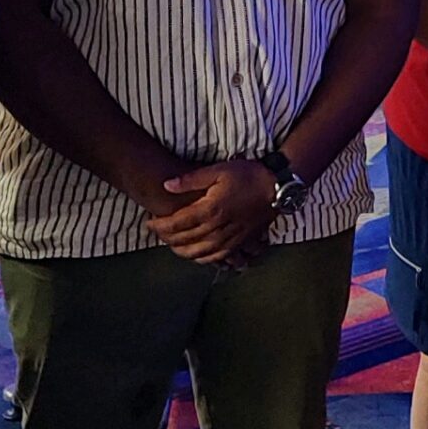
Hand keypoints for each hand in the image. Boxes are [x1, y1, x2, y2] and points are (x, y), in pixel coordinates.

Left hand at [147, 160, 278, 263]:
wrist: (278, 187)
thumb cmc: (248, 175)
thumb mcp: (218, 169)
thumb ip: (191, 179)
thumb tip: (166, 185)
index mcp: (210, 209)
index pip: (177, 223)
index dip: (159, 225)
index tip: (149, 222)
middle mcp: (218, 227)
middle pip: (184, 239)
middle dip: (166, 238)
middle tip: (156, 233)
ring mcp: (229, 237)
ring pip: (198, 252)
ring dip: (181, 251)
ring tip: (170, 245)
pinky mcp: (239, 242)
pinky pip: (217, 257)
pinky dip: (202, 259)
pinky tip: (195, 255)